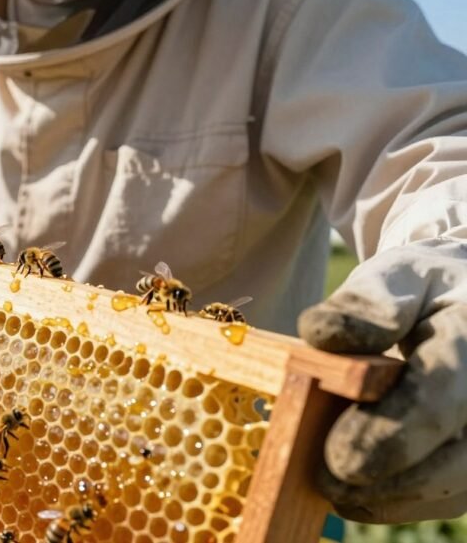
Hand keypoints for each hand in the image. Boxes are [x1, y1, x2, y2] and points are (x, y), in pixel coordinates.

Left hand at [298, 238, 466, 522]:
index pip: (437, 399)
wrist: (465, 301)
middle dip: (386, 479)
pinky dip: (398, 500)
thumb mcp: (399, 277)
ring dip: (389, 497)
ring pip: (451, 487)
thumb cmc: (426, 289)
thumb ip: (366, 303)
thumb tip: (324, 336)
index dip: (388, 435)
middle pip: (453, 460)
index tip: (336, 459)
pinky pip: (446, 495)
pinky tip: (356, 492)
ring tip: (332, 488)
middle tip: (326, 482)